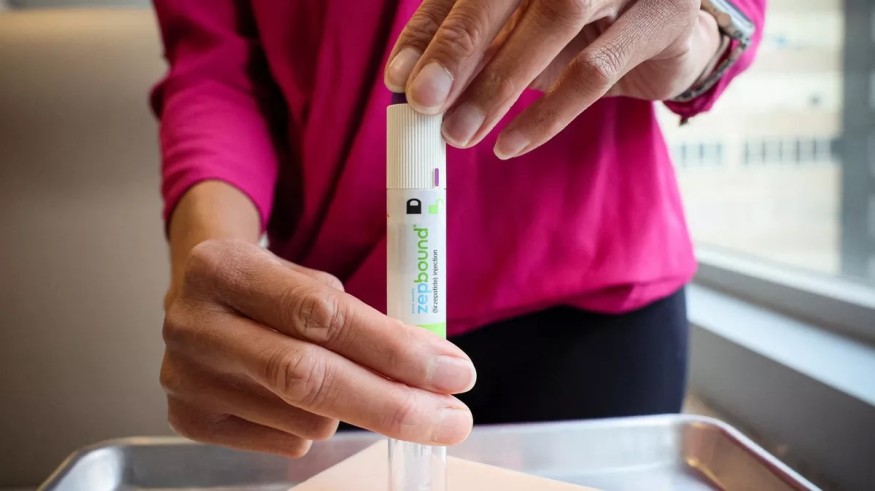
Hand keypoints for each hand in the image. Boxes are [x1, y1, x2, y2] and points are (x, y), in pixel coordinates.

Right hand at [161, 239, 475, 455]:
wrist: (198, 299)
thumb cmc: (270, 288)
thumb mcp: (309, 279)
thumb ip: (364, 320)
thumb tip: (437, 370)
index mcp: (224, 267)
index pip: (324, 315)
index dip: (395, 349)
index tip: (453, 372)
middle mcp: (194, 325)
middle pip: (308, 378)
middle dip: (393, 404)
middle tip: (450, 418)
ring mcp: (186, 379)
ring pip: (306, 419)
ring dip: (350, 408)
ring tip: (343, 379)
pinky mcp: (190, 420)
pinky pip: (286, 443)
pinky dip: (313, 425)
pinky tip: (300, 398)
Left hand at [385, 0, 721, 158]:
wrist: (665, 34)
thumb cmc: (577, 27)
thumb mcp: (518, 32)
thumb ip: (473, 48)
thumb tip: (413, 83)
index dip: (430, 31)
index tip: (398, 79)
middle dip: (458, 50)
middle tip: (422, 101)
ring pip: (553, 24)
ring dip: (498, 85)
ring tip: (460, 132)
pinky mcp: (661, 17)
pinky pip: (594, 70)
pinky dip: (547, 113)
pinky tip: (510, 143)